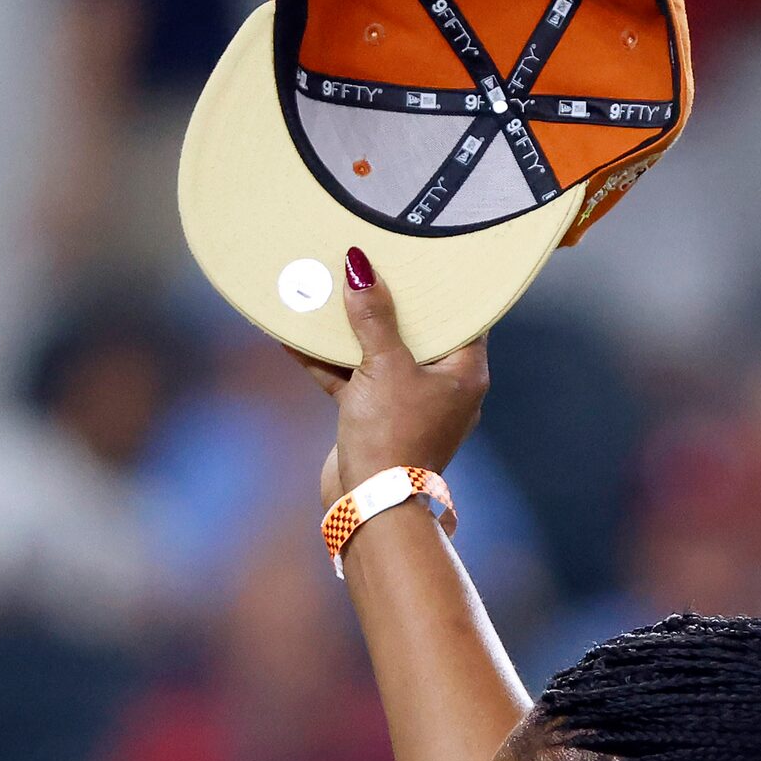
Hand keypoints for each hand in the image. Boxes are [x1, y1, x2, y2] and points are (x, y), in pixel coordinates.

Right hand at [292, 248, 490, 507]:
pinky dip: (328, 361)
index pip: (464, 317)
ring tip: (327, 290)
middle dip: (389, 301)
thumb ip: (373, 317)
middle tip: (370, 263)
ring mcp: (408, 404)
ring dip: (352, 330)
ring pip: (380, 355)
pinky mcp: (375, 419)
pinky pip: (353, 379)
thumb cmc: (393, 436)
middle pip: (418, 332)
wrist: (370, 504)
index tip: (422, 255)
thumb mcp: (384, 367)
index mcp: (465, 372)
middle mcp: (443, 387)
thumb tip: (361, 267)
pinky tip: (295, 334)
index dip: (444, 287)